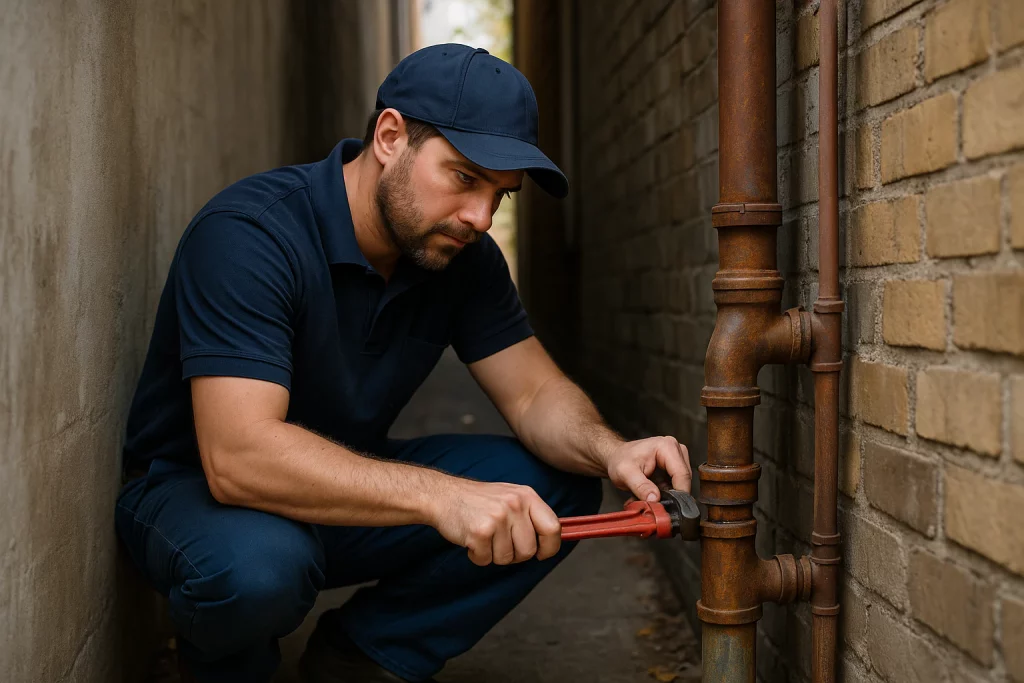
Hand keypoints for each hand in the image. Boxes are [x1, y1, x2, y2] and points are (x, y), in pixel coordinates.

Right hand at [429, 479, 561, 565]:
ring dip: (493, 555)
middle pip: (529, 550)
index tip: (541, 554)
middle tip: (499, 542)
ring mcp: (498, 517)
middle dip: (514, 554)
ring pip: (507, 558)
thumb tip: (551, 541)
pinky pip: (486, 560)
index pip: (553, 528)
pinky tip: (472, 540)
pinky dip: (478, 556)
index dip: (550, 547)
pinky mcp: (480, 531)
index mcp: (527, 496)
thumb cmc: (478, 501)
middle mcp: (515, 504)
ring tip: (484, 537)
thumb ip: (530, 516)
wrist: (443, 495)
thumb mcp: (511, 497)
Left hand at [603, 436, 691, 501]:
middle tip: (655, 506)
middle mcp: (677, 450)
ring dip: (668, 496)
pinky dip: (666, 495)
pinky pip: (677, 486)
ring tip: (650, 498)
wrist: (616, 457)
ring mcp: (678, 459)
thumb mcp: (625, 473)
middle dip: (672, 496)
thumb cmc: (620, 460)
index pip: (682, 475)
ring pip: (682, 485)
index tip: (669, 509)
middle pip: (685, 480)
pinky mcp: (675, 469)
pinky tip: (652, 496)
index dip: (678, 495)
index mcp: (668, 447)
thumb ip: (640, 486)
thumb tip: (655, 499)